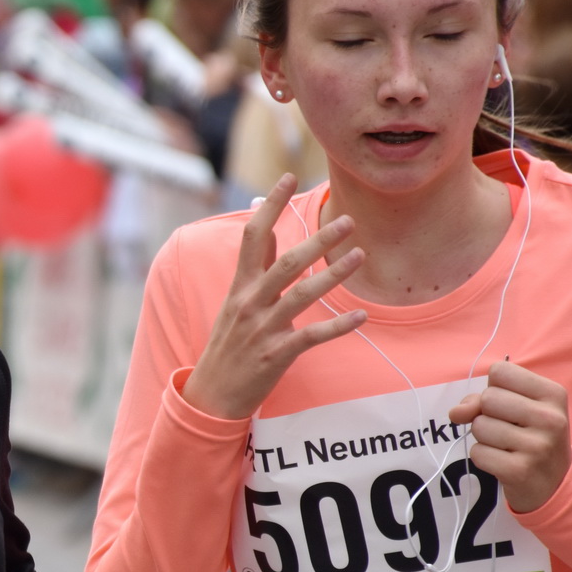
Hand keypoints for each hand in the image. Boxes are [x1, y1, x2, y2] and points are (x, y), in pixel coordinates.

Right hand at [182, 174, 367, 419]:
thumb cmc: (228, 346)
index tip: (288, 176)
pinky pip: (311, 336)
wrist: (211, 395)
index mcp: (240, 287)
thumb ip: (255, 267)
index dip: (270, 205)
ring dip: (333, 275)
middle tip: (347, 221)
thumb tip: (270, 229)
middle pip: (286, 263)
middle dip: (318, 241)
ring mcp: (263, 329)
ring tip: (360, 256)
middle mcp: (250, 303)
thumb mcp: (235, 302)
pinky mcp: (276, 355)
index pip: (253, 236)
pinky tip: (359, 317)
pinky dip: (337, 326)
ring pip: (302, 295)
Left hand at [448, 360, 570, 513]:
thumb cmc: (530, 436)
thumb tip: (456, 412)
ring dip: (484, 437)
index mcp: (553, 394)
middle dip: (487, 413)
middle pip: (488, 398)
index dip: (494, 387)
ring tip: (506, 446)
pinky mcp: (520, 470)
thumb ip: (482, 399)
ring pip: (480, 425)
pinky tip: (503, 461)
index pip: (500, 371)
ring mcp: (538, 446)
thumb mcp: (518, 408)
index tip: (509, 404)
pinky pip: (478, 452)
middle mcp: (550, 418)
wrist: (554, 482)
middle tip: (507, 428)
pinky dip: (483, 456)